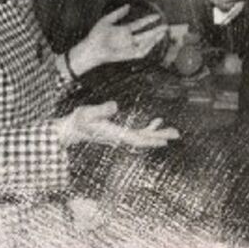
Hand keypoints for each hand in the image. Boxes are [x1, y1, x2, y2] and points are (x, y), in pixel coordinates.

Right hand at [57, 101, 179, 148]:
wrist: (72, 129)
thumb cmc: (79, 121)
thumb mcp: (87, 113)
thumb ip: (101, 110)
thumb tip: (115, 106)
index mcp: (114, 134)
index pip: (135, 138)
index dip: (150, 139)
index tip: (164, 141)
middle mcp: (120, 138)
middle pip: (143, 140)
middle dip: (159, 137)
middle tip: (176, 134)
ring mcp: (121, 137)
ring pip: (143, 137)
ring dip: (158, 134)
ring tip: (173, 131)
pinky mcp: (120, 133)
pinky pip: (138, 133)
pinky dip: (149, 129)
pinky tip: (157, 121)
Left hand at [69, 4, 167, 73]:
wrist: (91, 48)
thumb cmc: (96, 35)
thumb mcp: (107, 20)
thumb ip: (118, 13)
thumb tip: (128, 5)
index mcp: (124, 30)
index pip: (140, 24)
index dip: (149, 20)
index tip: (157, 15)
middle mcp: (128, 39)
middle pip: (146, 35)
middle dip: (156, 31)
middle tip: (166, 26)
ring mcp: (129, 47)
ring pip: (145, 44)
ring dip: (154, 39)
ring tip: (162, 32)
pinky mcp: (128, 55)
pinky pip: (140, 53)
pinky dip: (148, 48)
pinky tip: (153, 41)